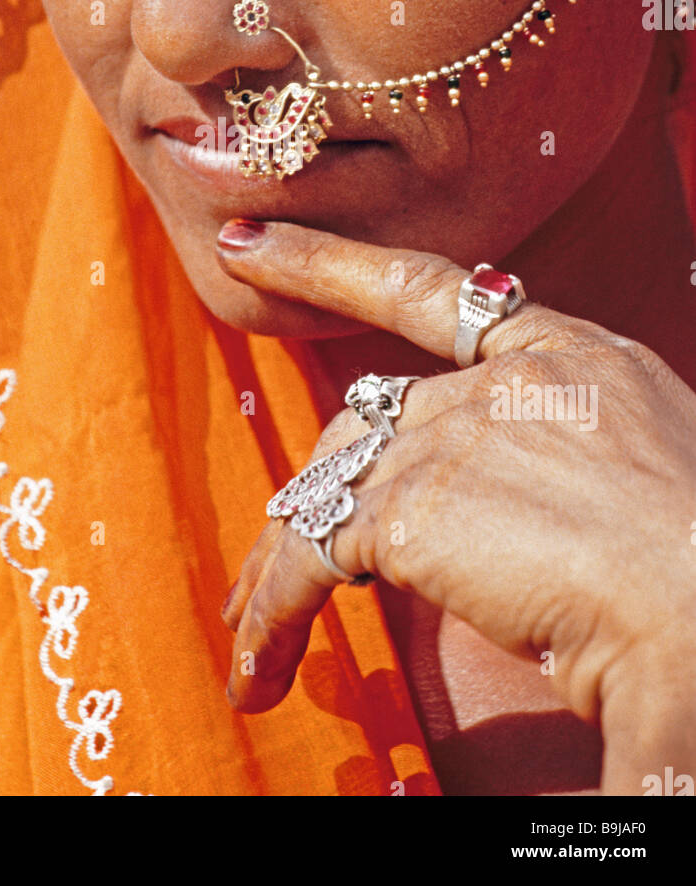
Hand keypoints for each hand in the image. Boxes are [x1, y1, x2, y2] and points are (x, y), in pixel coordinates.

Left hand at [217, 219, 695, 793]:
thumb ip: (567, 451)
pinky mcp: (415, 509)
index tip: (253, 240)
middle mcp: (503, 382)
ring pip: (331, 487)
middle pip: (367, 420)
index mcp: (573, 358)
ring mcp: (455, 436)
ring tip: (251, 628)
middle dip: (315, 486)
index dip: (332, 264)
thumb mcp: (652, 466)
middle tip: (267, 556)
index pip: (430, 292)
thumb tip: (511, 500)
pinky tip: (264, 662)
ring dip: (281, 566)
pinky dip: (279, 610)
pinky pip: (315, 555)